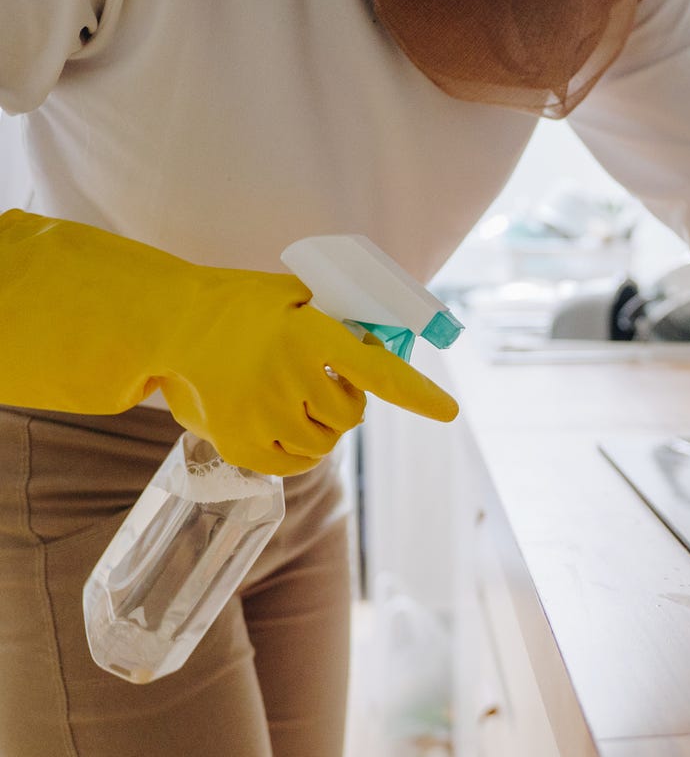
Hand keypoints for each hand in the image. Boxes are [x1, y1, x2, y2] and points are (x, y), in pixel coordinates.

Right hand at [1, 210, 457, 473]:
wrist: (173, 322)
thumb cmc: (243, 305)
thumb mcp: (295, 293)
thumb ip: (341, 316)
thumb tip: (386, 340)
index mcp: (308, 334)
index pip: (377, 370)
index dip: (417, 393)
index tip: (449, 411)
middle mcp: (288, 377)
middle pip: (351, 414)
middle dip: (344, 398)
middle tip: (318, 376)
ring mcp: (262, 414)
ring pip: (326, 442)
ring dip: (322, 425)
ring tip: (293, 395)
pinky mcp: (239, 443)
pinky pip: (295, 463)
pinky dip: (300, 450)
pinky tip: (283, 422)